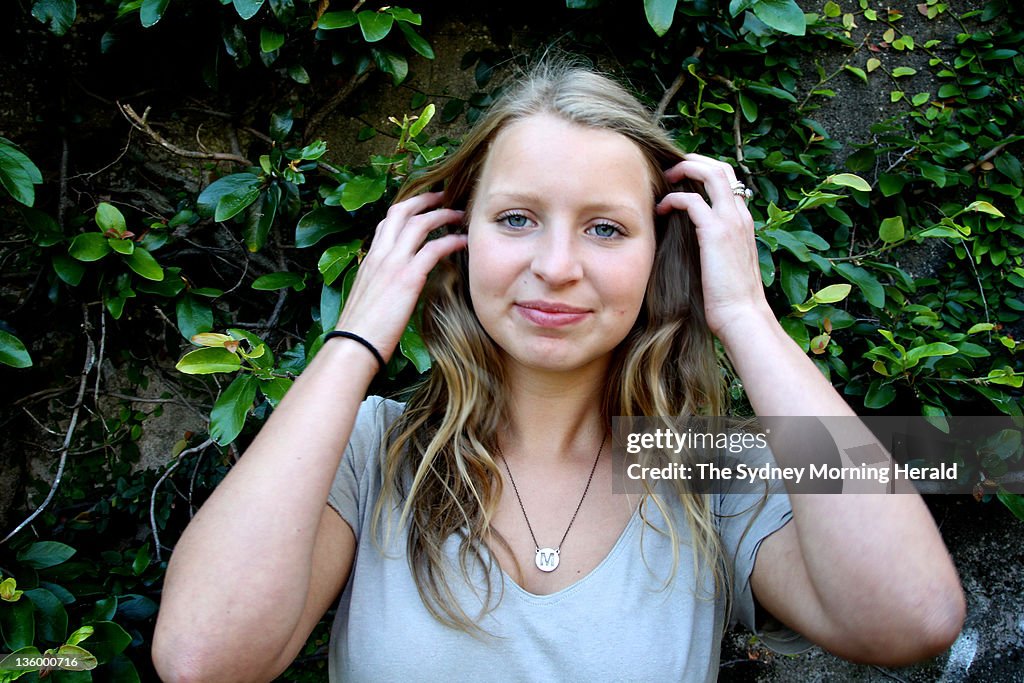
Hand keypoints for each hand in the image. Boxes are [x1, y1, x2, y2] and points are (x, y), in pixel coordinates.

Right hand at [335, 191, 465, 362]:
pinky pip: (434, 249)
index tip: (423, 205)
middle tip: (444, 196)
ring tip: (459, 215)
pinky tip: (463, 242)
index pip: (387, 221)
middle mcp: (380, 255)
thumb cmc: (361, 329)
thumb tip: (394, 285)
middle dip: (425, 199)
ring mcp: (393, 264)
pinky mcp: (408, 278)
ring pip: (420, 224)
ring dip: (443, 215)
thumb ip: (382, 282)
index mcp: (370, 258)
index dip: (407, 208)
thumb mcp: (368, 297)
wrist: (353, 345)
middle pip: (402, 211)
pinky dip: (451, 241)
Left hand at [655, 153, 769, 339]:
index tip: (681, 177)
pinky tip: (661, 209)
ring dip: (685, 170)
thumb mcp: (723, 262)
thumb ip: (714, 243)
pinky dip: (674, 198)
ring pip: (711, 174)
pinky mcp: (716, 233)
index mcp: (743, 221)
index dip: (704, 170)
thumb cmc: (729, 297)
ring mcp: (731, 222)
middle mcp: (740, 215)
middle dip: (693, 161)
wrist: (742, 315)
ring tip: (665, 179)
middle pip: (721, 167)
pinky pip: (692, 201)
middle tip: (670, 170)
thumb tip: (691, 237)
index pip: (729, 179)